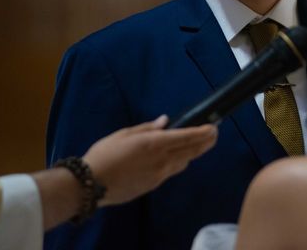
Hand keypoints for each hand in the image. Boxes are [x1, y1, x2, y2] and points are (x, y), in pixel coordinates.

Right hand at [83, 115, 216, 205]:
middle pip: (192, 150)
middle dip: (206, 141)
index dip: (203, 132)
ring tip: (200, 143)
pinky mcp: (154, 184)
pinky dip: (180, 162)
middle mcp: (162, 160)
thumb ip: (148, 128)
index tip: (214, 127)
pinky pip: (173, 171)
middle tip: (214, 134)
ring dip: (194, 152)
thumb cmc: (105, 154)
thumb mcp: (125, 134)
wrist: (91, 184)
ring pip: (184, 162)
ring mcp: (160, 174)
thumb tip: (165, 121)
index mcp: (155, 143)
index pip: (187, 137)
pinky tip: (179, 157)